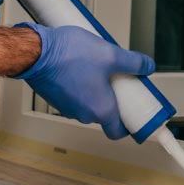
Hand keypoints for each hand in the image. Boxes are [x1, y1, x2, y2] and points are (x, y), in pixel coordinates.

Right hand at [12, 22, 156, 139]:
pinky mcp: (55, 98)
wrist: (35, 53)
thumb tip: (148, 66)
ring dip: (95, 90)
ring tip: (98, 68)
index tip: (135, 114)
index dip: (129, 124)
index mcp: (100, 109)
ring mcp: (67, 107)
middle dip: (112, 98)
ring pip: (88, 103)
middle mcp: (83, 113)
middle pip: (104, 113)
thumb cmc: (69, 56)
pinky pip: (74, 96)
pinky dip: (80, 86)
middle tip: (118, 80)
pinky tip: (81, 66)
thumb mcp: (110, 54)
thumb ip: (133, 62)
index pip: (118, 131)